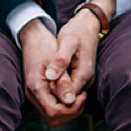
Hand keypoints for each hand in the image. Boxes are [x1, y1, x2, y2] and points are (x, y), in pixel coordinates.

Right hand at [20, 19, 80, 125]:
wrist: (34, 39)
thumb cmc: (46, 46)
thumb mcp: (57, 61)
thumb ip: (63, 81)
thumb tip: (70, 100)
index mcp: (36, 87)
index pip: (55, 112)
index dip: (71, 108)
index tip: (82, 94)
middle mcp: (32, 95)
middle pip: (54, 119)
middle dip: (71, 111)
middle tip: (82, 95)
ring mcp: (34, 97)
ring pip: (54, 118)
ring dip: (69, 110)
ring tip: (79, 94)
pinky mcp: (39, 96)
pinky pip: (53, 110)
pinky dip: (65, 106)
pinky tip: (73, 93)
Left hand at [43, 0, 116, 116]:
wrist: (87, 26)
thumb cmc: (76, 32)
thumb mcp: (66, 42)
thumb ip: (60, 61)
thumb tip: (51, 77)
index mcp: (83, 75)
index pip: (68, 100)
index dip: (54, 97)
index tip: (44, 85)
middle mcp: (87, 83)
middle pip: (70, 105)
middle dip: (55, 102)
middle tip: (43, 87)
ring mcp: (85, 83)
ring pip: (69, 101)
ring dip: (55, 98)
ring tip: (45, 83)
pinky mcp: (81, 81)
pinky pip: (69, 94)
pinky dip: (58, 92)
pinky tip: (50, 81)